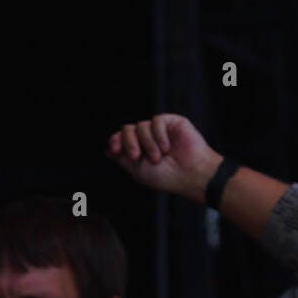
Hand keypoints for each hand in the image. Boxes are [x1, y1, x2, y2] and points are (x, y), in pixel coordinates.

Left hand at [106, 113, 221, 202]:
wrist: (190, 174)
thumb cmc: (167, 177)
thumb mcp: (138, 171)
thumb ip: (122, 159)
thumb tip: (107, 151)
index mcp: (138, 151)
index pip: (120, 139)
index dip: (114, 141)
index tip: (115, 149)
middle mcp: (147, 139)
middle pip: (127, 129)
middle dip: (129, 143)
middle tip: (137, 156)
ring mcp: (159, 130)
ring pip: (141, 126)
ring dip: (147, 143)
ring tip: (158, 157)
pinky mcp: (172, 122)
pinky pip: (156, 121)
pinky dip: (159, 135)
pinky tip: (167, 147)